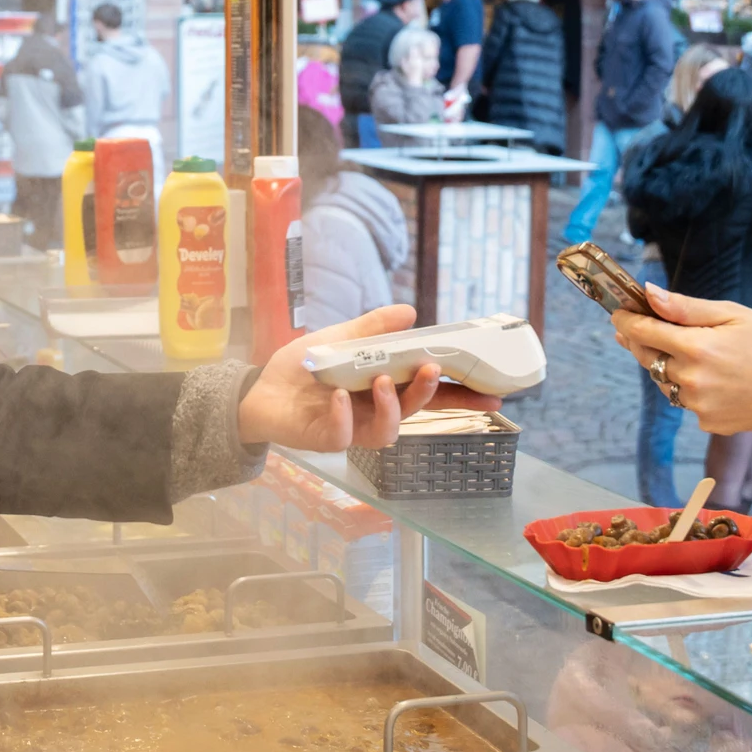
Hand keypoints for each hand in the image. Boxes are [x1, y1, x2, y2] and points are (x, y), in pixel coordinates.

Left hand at [238, 305, 500, 451]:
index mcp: (384, 388)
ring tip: (384, 381)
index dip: (461, 396)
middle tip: (434, 369)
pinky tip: (339, 397)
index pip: (429, 393)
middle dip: (431, 393)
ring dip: (391, 406)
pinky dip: (344, 415)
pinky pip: (344, 434)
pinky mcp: (326, 439)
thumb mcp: (339, 339)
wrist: (257, 390)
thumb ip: (372, 329)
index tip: (494, 396)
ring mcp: (353, 428)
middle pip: (415, 411)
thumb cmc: (302, 368)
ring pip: (387, 432)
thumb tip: (411, 312)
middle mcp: (375, 412)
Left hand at [611, 285, 751, 441]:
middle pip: (647, 358)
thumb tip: (649, 294)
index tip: (617, 313)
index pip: (644, 332)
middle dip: (638, 341)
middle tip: (634, 328)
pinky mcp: (708, 423)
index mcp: (696, 348)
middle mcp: (691, 380)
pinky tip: (712, 377)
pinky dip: (689, 388)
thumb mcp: (733, 314)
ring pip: (664, 382)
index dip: (626, 321)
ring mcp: (698, 405)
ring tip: (684, 351)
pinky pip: (685, 401)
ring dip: (665, 366)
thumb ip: (687, 307)